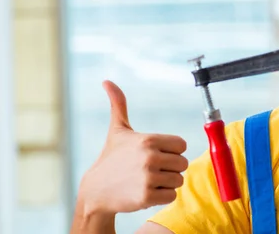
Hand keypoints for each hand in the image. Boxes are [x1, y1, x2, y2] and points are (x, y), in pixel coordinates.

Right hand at [79, 81, 188, 215]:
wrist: (95, 190)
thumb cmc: (111, 157)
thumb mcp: (117, 130)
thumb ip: (118, 104)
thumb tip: (106, 81)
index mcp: (149, 139)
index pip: (182, 145)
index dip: (171, 151)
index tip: (156, 154)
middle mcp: (149, 157)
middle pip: (183, 164)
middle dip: (170, 168)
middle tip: (151, 170)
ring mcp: (148, 177)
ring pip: (178, 181)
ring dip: (166, 183)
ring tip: (147, 180)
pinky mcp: (146, 197)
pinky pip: (172, 196)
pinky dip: (162, 196)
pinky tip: (146, 192)